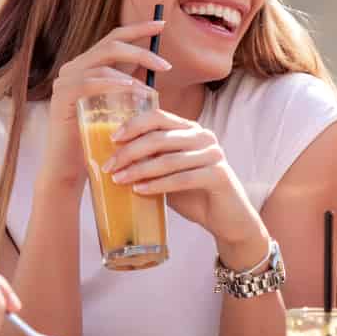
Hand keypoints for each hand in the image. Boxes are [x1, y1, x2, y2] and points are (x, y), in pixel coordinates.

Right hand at [42, 19, 170, 187]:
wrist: (71, 168)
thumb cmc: (99, 139)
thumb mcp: (119, 106)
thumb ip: (131, 84)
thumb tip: (157, 65)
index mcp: (87, 66)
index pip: (114, 38)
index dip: (138, 28)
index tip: (162, 24)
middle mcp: (73, 68)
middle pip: (110, 44)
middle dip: (142, 50)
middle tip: (167, 65)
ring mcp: (64, 80)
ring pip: (102, 61)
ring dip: (131, 71)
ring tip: (152, 88)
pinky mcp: (62, 96)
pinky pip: (90, 81)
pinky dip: (113, 83)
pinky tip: (132, 89)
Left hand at [105, 109, 264, 261]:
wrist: (226, 218)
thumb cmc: (194, 194)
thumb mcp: (168, 173)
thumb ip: (150, 161)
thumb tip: (113, 159)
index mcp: (190, 129)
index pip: (158, 116)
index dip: (133, 125)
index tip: (112, 140)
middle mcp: (203, 136)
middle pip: (160, 137)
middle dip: (130, 151)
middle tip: (109, 166)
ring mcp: (213, 154)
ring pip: (169, 159)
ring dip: (139, 170)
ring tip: (119, 180)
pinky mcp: (219, 175)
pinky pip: (182, 178)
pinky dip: (158, 185)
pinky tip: (139, 191)